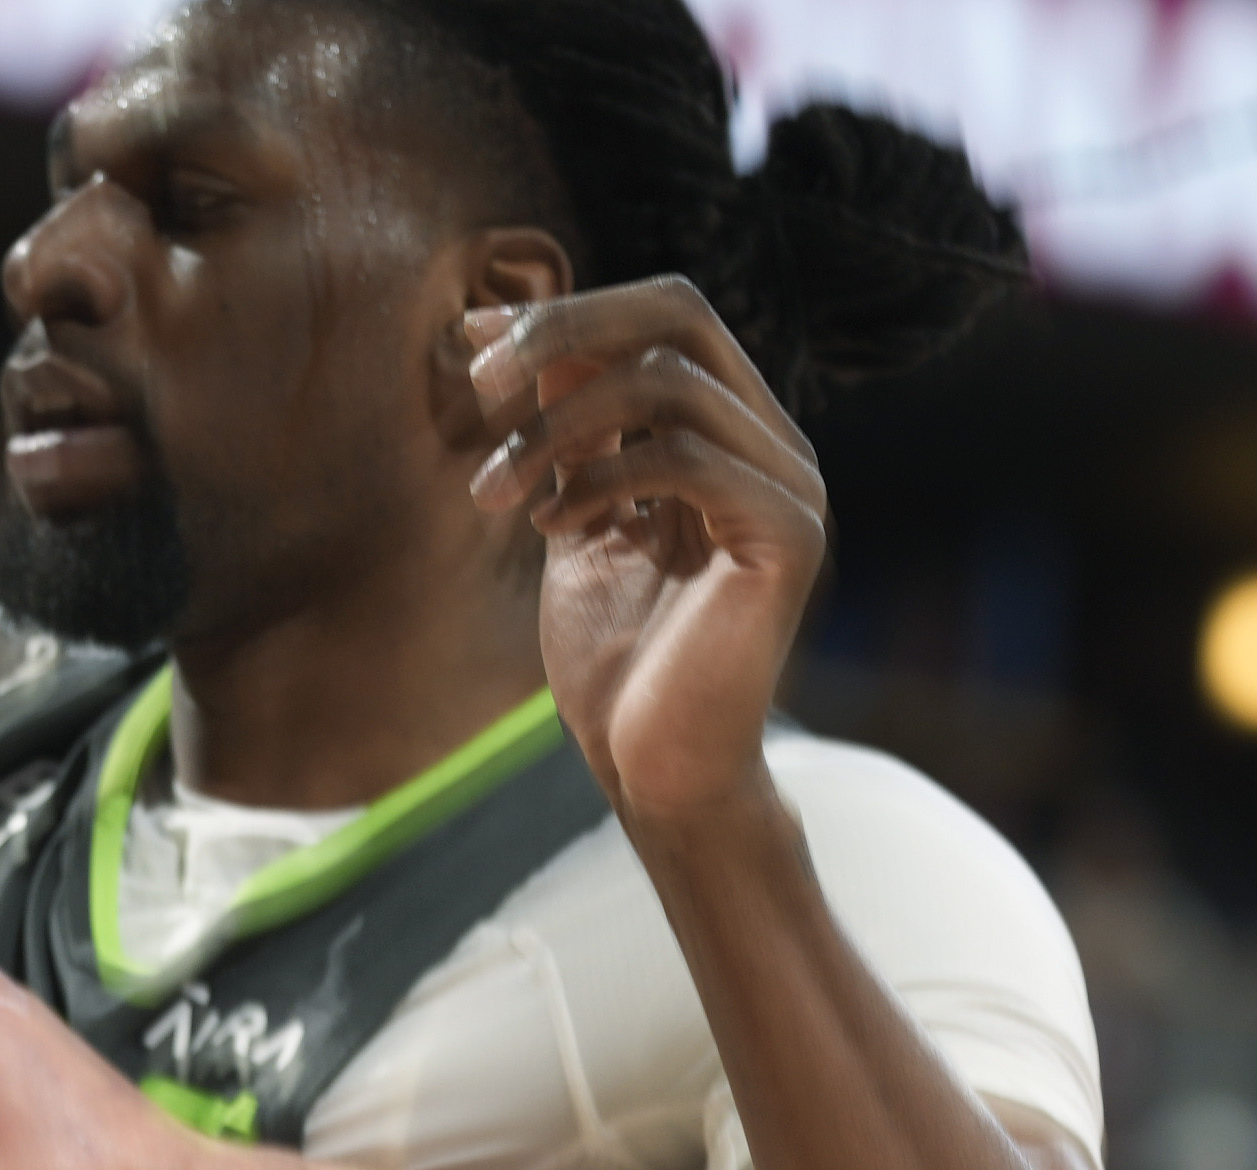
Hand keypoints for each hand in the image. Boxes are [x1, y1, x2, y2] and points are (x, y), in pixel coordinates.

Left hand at [468, 282, 823, 831]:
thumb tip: (526, 340)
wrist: (654, 770)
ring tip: (492, 493)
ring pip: (669, 379)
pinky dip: (599, 477)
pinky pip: (686, 457)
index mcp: (728, 433)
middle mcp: (772, 444)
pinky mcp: (787, 535)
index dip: (565, 313)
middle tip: (478, 381)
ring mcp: (790, 485)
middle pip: (680, 312)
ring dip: (554, 426)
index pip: (662, 317)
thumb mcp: (577, 520)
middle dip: (564, 329)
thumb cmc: (616, 660)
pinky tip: (551, 528)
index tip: (467, 338)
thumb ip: (572, 436)